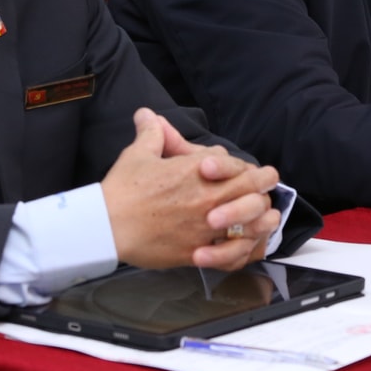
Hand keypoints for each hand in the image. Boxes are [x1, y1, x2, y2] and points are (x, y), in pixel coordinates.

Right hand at [100, 109, 281, 270]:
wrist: (105, 226)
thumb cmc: (122, 190)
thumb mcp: (139, 153)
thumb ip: (152, 133)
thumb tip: (147, 114)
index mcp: (198, 172)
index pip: (243, 168)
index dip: (256, 172)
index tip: (260, 174)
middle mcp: (208, 199)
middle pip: (255, 195)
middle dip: (263, 193)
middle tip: (264, 194)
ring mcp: (205, 228)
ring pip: (251, 226)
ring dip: (261, 223)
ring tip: (263, 222)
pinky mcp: (197, 253)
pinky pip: (232, 256)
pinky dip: (243, 252)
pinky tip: (246, 248)